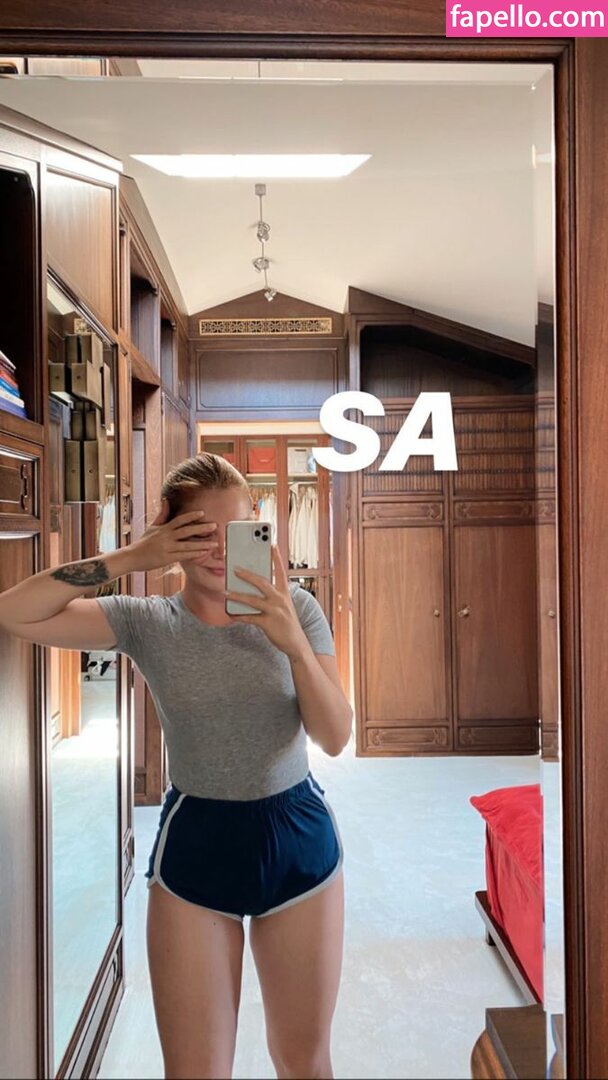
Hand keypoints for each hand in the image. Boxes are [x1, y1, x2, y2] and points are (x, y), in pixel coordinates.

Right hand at [130, 499, 218, 571]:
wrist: (132, 557)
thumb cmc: (143, 542)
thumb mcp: (152, 526)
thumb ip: (162, 514)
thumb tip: (165, 499)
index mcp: (164, 529)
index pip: (179, 520)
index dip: (191, 516)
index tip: (203, 513)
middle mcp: (166, 537)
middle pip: (186, 531)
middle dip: (201, 528)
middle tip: (215, 526)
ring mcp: (167, 548)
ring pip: (187, 546)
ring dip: (202, 544)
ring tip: (215, 543)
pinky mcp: (166, 559)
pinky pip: (183, 556)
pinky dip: (194, 555)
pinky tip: (203, 553)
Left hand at [225, 545, 310, 660]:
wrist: (296, 643)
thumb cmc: (286, 622)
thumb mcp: (283, 605)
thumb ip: (271, 595)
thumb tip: (250, 587)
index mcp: (285, 592)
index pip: (280, 571)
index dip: (276, 557)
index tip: (271, 544)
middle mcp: (280, 599)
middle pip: (262, 582)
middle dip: (247, 575)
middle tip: (234, 568)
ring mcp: (275, 611)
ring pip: (252, 600)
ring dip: (237, 595)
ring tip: (225, 592)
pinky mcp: (268, 623)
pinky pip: (250, 618)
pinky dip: (238, 616)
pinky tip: (230, 614)